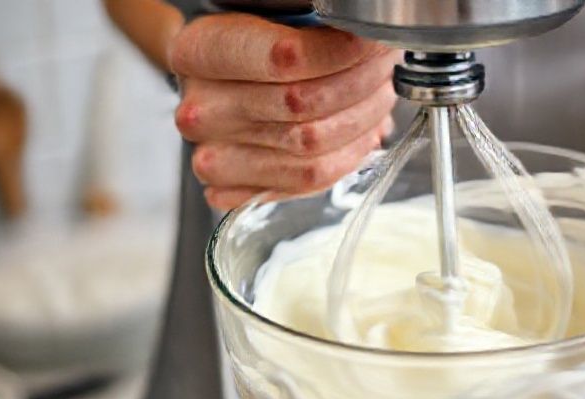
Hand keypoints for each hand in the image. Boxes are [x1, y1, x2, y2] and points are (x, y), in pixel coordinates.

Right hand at [168, 14, 399, 209]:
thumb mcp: (268, 24)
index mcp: (200, 53)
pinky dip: (348, 157)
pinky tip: (361, 136)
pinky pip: (307, 180)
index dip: (343, 53)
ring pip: (312, 146)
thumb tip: (371, 45)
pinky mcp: (230, 189)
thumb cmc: (247, 53)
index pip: (286, 58)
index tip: (372, 44)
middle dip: (362, 83)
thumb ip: (311, 31)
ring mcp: (212, 154)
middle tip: (384, 68)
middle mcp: (201, 108)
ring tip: (378, 100)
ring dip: (363, 121)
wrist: (216, 90)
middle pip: (304, 104)